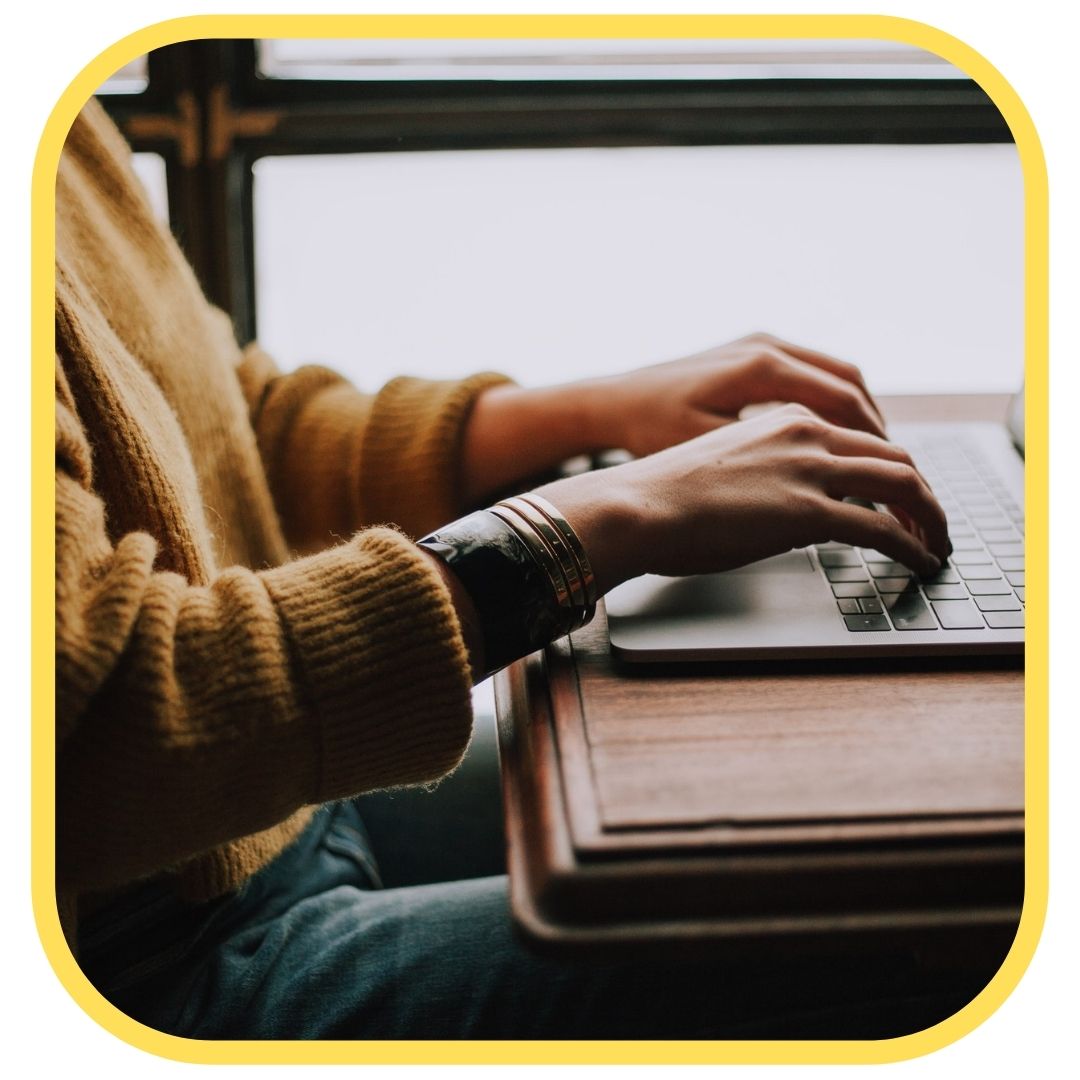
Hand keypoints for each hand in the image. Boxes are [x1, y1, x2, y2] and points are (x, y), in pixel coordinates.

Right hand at [536, 404, 948, 595]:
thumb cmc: (662, 495)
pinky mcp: (807, 510)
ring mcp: (809, 468)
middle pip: (894, 455)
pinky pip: (882, 528)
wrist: (634, 505)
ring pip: (902, 483)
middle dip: (923, 492)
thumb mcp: (724, 467)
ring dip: (930, 517)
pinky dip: (912, 546)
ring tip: (936, 544)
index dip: (891, 469)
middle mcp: (805, 432)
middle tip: (931, 522)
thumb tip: (785, 510)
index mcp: (784, 418)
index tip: (900, 496)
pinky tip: (918, 561)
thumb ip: (766, 474)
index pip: (861, 437)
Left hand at [586, 332, 886, 456]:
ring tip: (873, 454)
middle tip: (894, 467)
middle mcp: (767, 345)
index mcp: (761, 367)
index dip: (873, 440)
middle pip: (848, 382)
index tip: (891, 473)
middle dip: (875, 427)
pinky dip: (832, 401)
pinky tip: (834, 434)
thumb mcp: (710, 450)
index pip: (842, 401)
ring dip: (858, 412)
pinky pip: (811, 372)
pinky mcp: (751, 351)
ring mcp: (760, 343)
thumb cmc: (651, 430)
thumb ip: (769, 460)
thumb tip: (826, 482)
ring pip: (834, 373)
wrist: (613, 401)